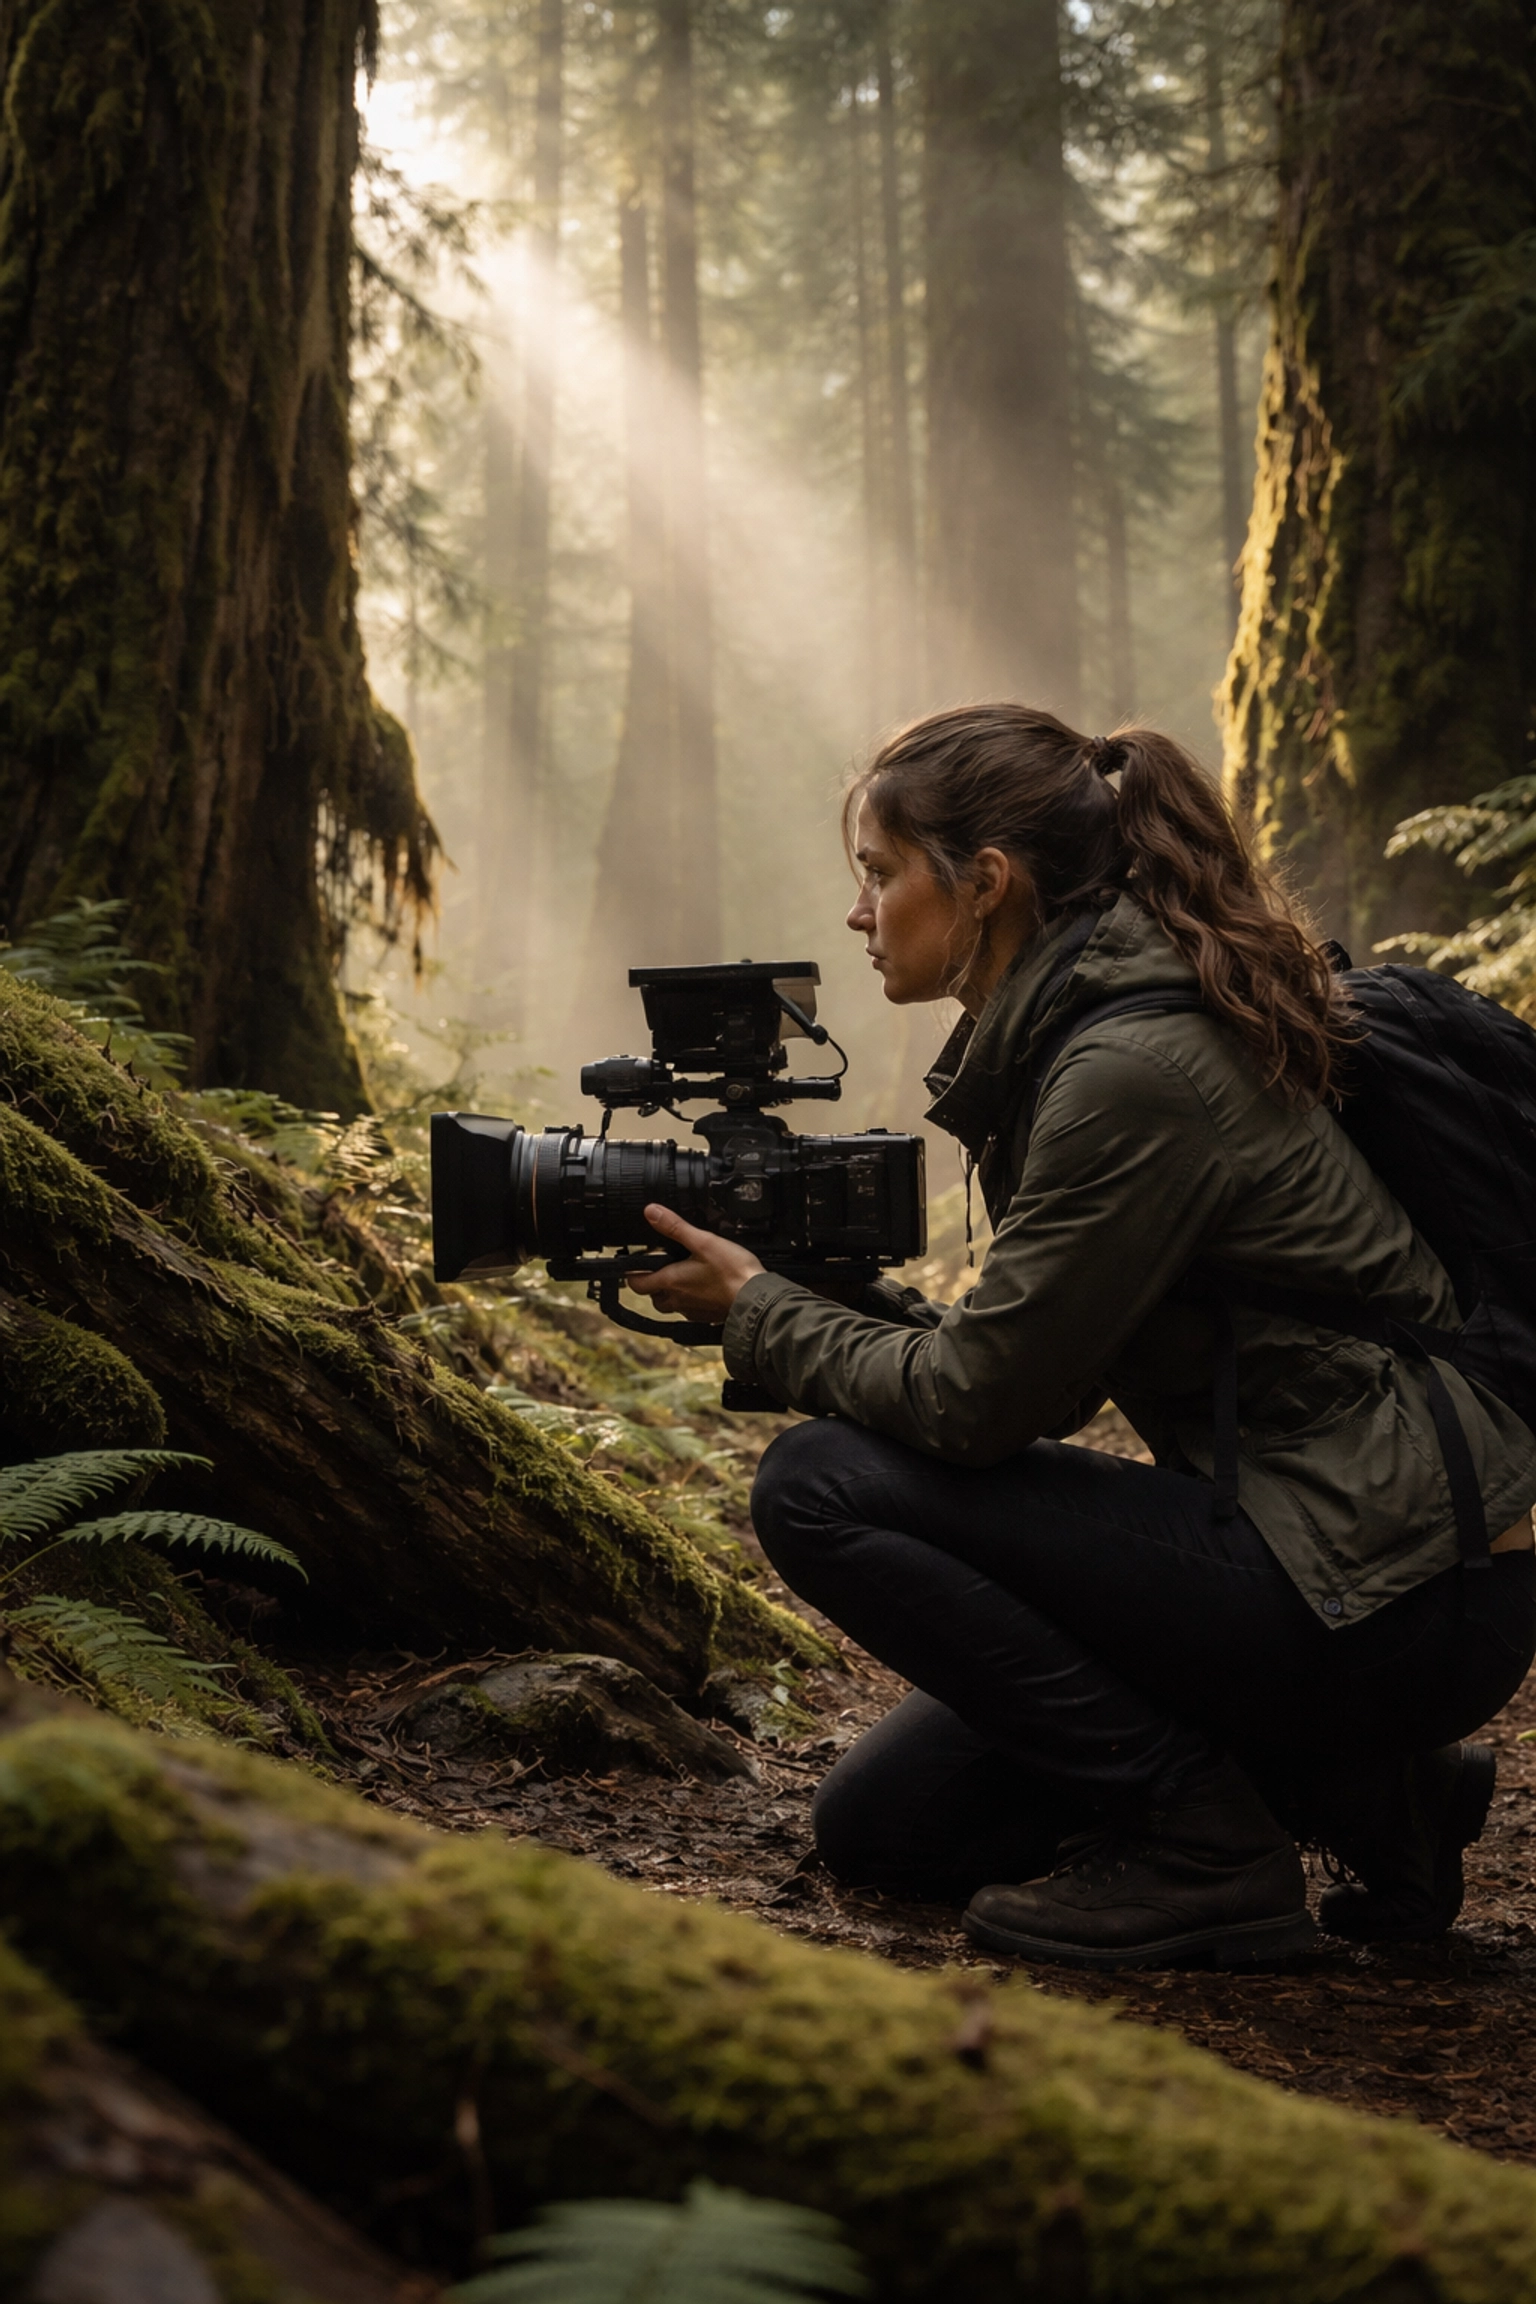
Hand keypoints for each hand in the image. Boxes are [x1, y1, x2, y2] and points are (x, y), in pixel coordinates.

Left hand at [624, 1205, 764, 1324]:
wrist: (757, 1299)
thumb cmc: (733, 1272)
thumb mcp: (703, 1241)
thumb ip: (675, 1227)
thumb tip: (651, 1212)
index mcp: (671, 1281)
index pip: (637, 1283)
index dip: (632, 1273)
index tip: (636, 1263)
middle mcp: (678, 1300)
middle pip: (653, 1297)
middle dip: (653, 1284)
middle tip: (662, 1267)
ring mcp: (692, 1311)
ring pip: (671, 1305)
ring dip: (671, 1294)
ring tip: (683, 1277)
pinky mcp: (707, 1317)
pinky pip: (690, 1310)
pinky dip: (691, 1300)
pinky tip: (704, 1288)